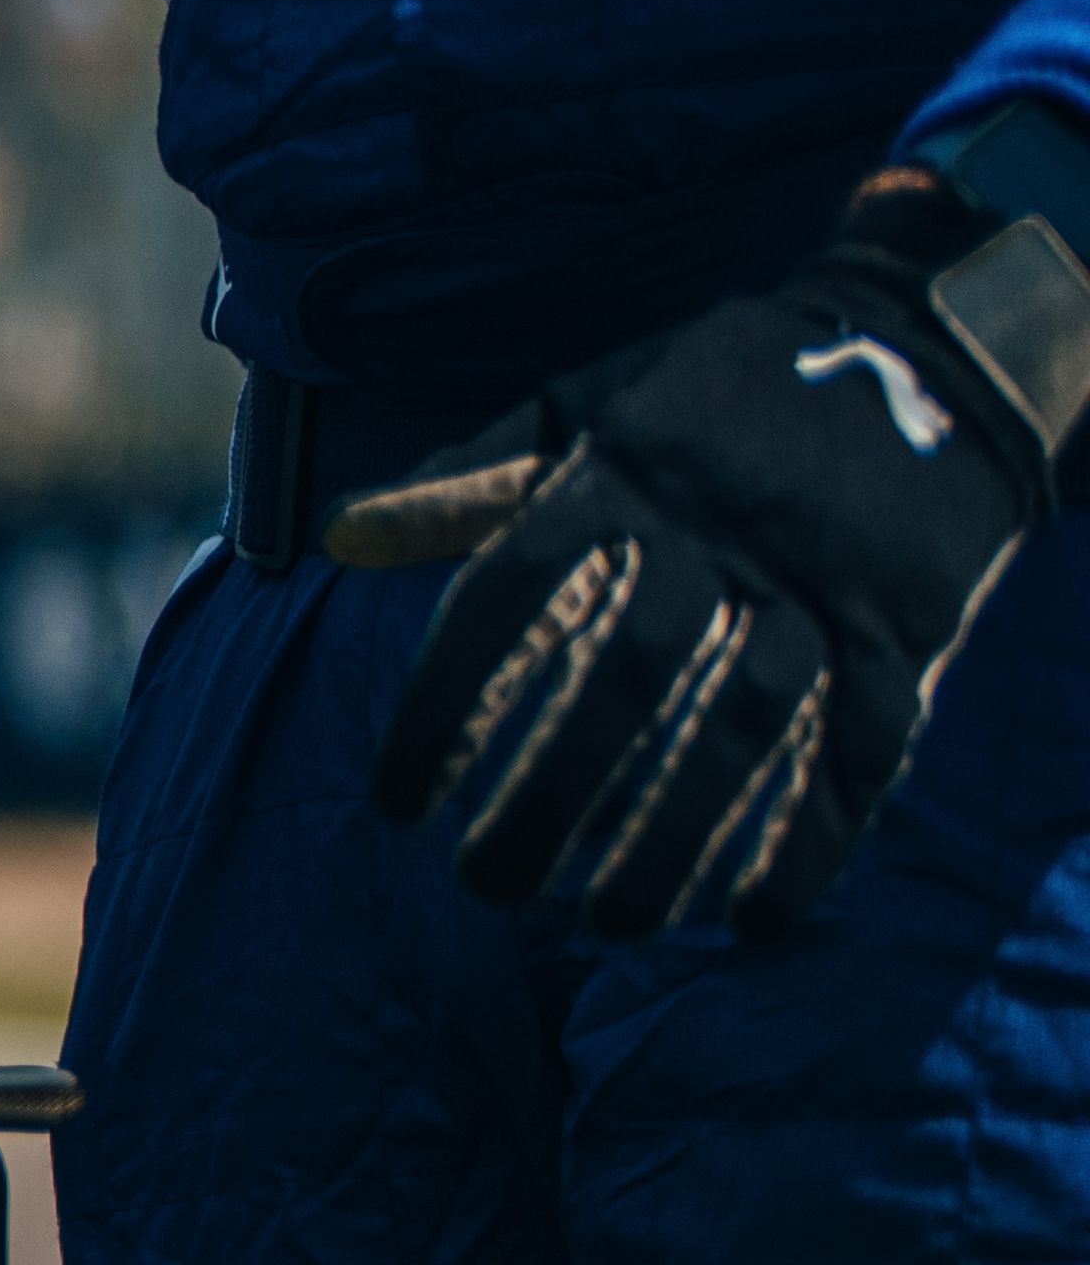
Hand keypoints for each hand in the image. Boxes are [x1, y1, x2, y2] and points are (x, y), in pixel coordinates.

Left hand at [329, 176, 1089, 935]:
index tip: (398, 801)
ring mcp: (823, 580)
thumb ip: (469, 479)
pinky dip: (815, 839)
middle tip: (486, 885)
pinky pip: (865, 745)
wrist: (929, 341)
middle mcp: (721, 531)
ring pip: (746, 723)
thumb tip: (334, 534)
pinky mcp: (911, 626)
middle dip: (552, 790)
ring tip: (608, 922)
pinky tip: (755, 920)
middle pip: (628, 673)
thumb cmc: (725, 390)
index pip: (511, 591)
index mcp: (626, 473)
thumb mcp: (593, 403)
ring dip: (677, 834)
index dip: (447, 700)